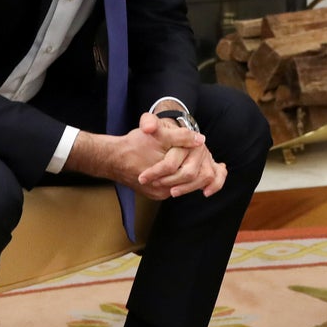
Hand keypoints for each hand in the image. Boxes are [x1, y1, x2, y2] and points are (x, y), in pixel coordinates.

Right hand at [63, 113, 221, 200]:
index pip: (198, 174)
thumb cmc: (134, 144)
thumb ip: (180, 135)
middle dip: (204, 173)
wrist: (111, 158)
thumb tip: (201, 139)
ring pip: (185, 187)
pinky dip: (183, 180)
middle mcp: (164, 190)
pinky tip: (186, 169)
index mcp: (167, 175)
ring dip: (194, 176)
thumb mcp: (157, 133)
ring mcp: (159, 193)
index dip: (208, 166)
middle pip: (194, 183)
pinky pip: (176, 188)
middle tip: (214, 166)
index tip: (216, 163)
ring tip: (201, 164)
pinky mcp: (155, 194)